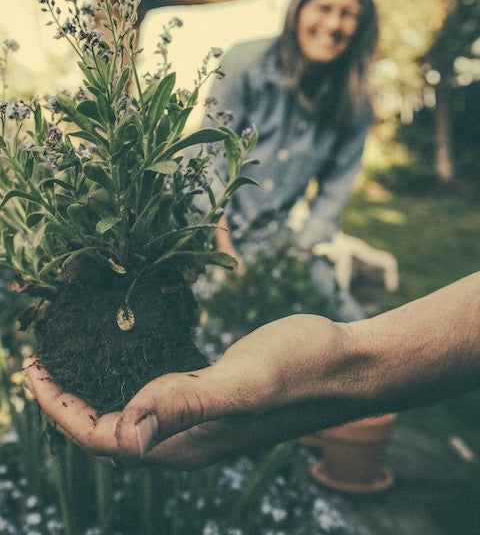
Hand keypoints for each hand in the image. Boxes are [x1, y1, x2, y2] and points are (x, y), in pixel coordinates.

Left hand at [23, 315, 349, 469]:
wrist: (346, 363)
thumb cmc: (304, 370)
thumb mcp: (246, 383)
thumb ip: (188, 405)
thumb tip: (126, 432)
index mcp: (185, 445)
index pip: (102, 437)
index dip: (60, 408)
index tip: (32, 367)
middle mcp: (188, 439)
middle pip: (108, 431)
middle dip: (67, 401)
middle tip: (41, 360)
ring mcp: (202, 419)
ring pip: (130, 414)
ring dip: (95, 390)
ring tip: (70, 358)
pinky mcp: (214, 395)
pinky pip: (156, 395)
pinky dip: (128, 377)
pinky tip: (124, 354)